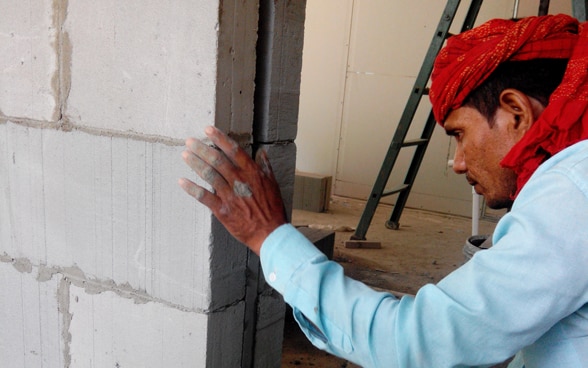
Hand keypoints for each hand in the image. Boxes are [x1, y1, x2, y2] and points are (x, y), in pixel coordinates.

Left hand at [179, 126, 286, 254]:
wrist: (270, 233)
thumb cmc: (272, 209)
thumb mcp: (273, 184)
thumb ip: (265, 167)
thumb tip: (261, 152)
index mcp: (252, 173)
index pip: (234, 150)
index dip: (220, 138)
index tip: (208, 129)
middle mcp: (240, 181)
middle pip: (217, 160)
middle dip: (202, 149)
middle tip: (189, 141)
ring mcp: (230, 195)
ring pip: (209, 175)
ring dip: (195, 164)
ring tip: (185, 155)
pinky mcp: (222, 210)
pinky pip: (204, 197)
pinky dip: (192, 189)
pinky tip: (182, 181)